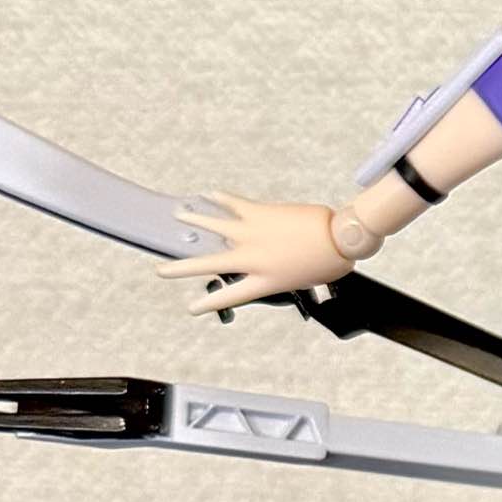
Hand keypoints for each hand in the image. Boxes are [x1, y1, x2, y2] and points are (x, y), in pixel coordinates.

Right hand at [169, 193, 351, 312]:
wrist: (340, 236)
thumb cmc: (329, 261)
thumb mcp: (304, 281)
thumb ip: (285, 279)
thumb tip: (284, 273)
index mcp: (264, 281)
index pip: (230, 296)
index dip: (208, 304)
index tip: (191, 308)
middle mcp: (251, 259)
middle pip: (208, 265)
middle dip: (181, 269)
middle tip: (162, 271)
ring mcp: (251, 233)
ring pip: (213, 227)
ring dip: (194, 221)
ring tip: (178, 216)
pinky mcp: (258, 212)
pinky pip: (234, 203)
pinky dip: (220, 198)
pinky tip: (209, 194)